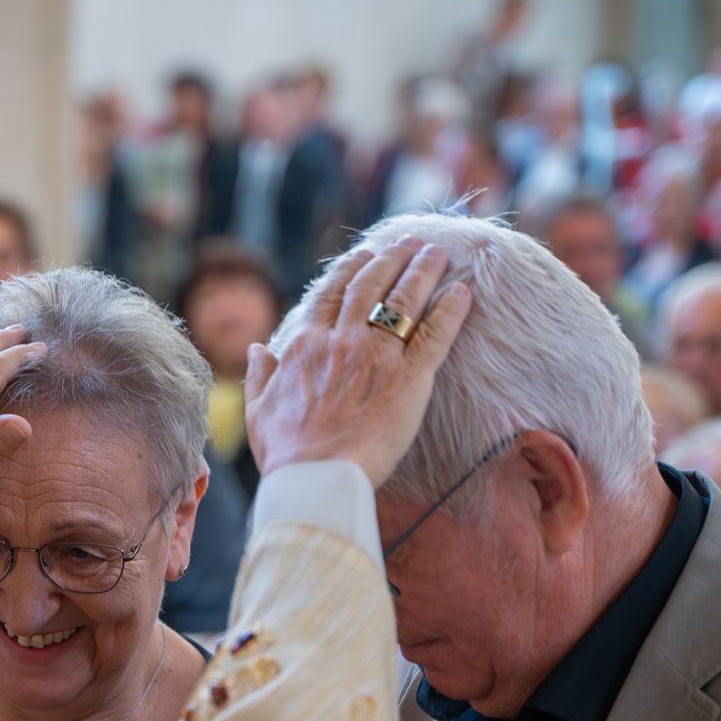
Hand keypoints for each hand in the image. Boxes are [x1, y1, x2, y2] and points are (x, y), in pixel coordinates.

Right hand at [244, 236, 472, 489]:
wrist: (316, 477)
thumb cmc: (286, 452)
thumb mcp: (258, 409)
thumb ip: (261, 374)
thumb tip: (259, 348)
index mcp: (306, 344)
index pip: (330, 292)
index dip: (350, 268)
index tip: (364, 255)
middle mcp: (342, 340)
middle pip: (370, 286)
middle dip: (391, 258)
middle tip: (408, 243)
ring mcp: (378, 356)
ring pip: (404, 300)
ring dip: (422, 271)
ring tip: (435, 254)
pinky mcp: (410, 378)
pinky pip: (435, 335)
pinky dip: (451, 311)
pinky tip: (462, 293)